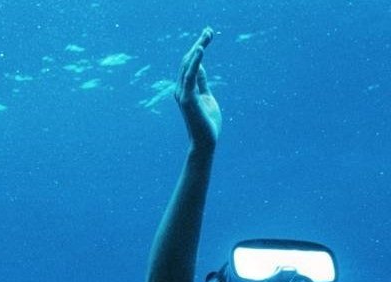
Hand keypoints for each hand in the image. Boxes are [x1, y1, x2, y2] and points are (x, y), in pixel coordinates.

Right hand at [175, 28, 219, 149]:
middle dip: (199, 43)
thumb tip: (200, 67)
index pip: (190, 64)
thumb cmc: (207, 123)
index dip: (199, 48)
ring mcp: (182, 94)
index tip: (208, 34)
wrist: (206, 142)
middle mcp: (180, 89)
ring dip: (198, 48)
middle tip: (210, 30)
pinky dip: (195, 61)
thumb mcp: (207, 97)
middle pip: (188, 60)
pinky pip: (190, 76)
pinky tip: (201, 49)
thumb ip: (202, 83)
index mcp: (185, 89)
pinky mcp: (187, 98)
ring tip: (207, 35)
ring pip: (188, 65)